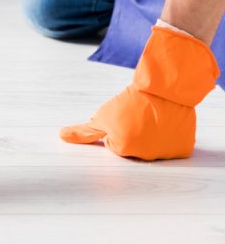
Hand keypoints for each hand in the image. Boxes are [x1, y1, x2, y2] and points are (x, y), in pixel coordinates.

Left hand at [60, 26, 219, 159]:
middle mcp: (145, 156)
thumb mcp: (102, 114)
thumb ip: (84, 131)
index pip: (112, 144)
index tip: (123, 116)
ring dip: (151, 133)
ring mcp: (166, 154)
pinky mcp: (183, 150)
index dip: (115, 127)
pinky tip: (168, 122)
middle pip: (132, 147)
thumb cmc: (130, 100)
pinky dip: (170, 135)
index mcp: (123, 149)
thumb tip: (61, 137)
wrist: (163, 87)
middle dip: (133, 132)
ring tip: (153, 116)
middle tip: (138, 116)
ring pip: (152, 146)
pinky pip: (171, 145)